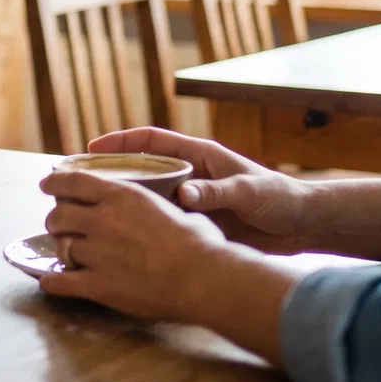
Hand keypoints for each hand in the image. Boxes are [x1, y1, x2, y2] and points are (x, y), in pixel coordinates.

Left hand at [39, 170, 233, 319]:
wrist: (203, 277)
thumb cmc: (200, 242)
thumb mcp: (174, 207)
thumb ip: (156, 205)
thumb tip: (169, 205)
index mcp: (121, 196)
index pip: (74, 182)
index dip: (55, 182)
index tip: (46, 184)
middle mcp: (103, 220)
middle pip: (59, 215)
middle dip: (56, 220)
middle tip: (60, 226)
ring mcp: (98, 253)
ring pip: (61, 247)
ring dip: (60, 250)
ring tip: (65, 254)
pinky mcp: (99, 285)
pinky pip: (62, 282)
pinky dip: (52, 282)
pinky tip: (49, 281)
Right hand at [88, 126, 312, 253]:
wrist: (301, 226)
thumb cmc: (279, 198)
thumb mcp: (248, 191)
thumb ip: (217, 192)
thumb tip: (184, 195)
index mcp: (199, 155)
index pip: (151, 140)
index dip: (120, 142)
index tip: (91, 148)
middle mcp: (190, 174)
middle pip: (141, 167)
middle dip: (110, 172)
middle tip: (79, 183)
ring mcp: (191, 198)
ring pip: (148, 196)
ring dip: (123, 202)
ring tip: (91, 213)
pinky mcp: (196, 222)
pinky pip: (162, 220)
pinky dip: (142, 226)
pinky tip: (123, 240)